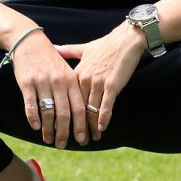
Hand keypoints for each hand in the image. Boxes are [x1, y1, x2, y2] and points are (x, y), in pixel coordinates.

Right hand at [11, 30, 88, 149]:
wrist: (30, 42)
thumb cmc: (50, 59)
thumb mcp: (66, 71)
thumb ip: (73, 90)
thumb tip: (80, 114)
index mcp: (70, 80)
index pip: (79, 107)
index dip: (81, 125)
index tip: (82, 140)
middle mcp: (58, 82)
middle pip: (64, 113)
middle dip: (64, 133)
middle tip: (63, 145)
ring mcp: (42, 82)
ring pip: (48, 112)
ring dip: (48, 129)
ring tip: (49, 140)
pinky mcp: (27, 83)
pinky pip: (31, 105)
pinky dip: (33, 118)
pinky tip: (35, 127)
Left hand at [55, 21, 146, 139]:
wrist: (126, 39)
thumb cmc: (106, 44)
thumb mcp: (84, 49)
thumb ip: (69, 51)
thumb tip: (54, 47)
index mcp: (78, 73)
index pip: (68, 99)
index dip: (65, 114)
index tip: (62, 127)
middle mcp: (85, 79)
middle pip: (78, 108)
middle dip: (77, 126)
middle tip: (75, 140)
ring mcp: (98, 83)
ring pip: (91, 109)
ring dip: (91, 126)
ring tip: (90, 139)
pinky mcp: (112, 85)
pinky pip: (106, 104)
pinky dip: (103, 117)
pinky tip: (102, 128)